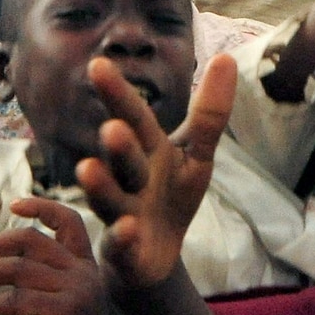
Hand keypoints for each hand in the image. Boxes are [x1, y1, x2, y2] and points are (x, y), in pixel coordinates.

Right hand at [76, 54, 234, 291]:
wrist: (153, 256)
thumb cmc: (171, 195)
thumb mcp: (196, 154)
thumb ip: (209, 113)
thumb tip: (226, 58)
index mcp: (146, 151)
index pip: (133, 117)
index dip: (118, 94)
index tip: (98, 65)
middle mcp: (129, 179)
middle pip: (123, 159)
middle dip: (118, 144)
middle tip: (113, 127)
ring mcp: (122, 215)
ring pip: (110, 199)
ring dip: (101, 185)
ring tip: (88, 169)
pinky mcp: (125, 252)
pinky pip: (121, 244)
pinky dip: (122, 238)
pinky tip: (126, 228)